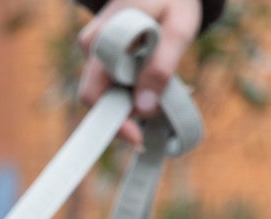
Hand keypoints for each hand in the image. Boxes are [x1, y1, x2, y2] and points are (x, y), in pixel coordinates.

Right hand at [77, 0, 201, 144]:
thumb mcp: (179, 28)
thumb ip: (162, 67)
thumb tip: (144, 109)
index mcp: (104, 37)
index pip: (94, 93)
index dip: (114, 120)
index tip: (136, 138)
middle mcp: (91, 46)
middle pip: (97, 98)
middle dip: (126, 112)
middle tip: (159, 113)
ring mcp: (93, 51)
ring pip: (106, 92)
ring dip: (132, 99)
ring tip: (163, 90)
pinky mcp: (100, 56)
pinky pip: (111, 83)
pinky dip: (132, 89)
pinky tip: (151, 81)